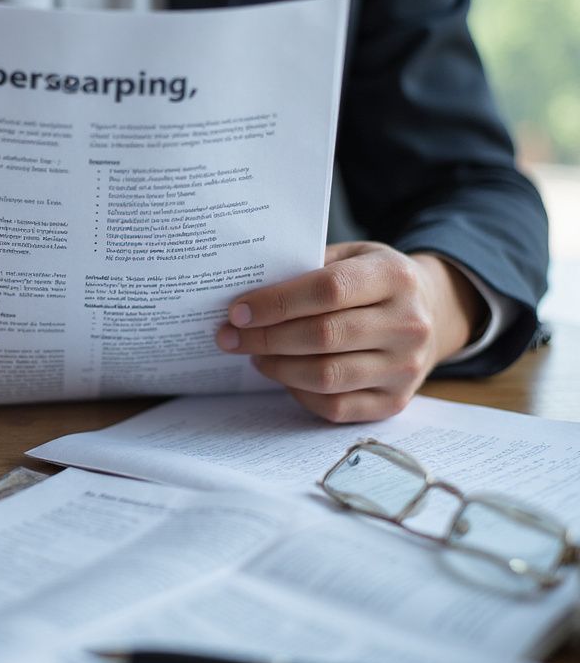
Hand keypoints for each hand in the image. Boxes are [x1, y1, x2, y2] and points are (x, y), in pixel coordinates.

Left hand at [215, 242, 484, 422]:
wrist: (431, 312)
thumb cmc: (373, 280)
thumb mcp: (352, 256)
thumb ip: (308, 267)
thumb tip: (248, 294)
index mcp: (395, 276)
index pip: (328, 290)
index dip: (277, 303)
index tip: (238, 311)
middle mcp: (409, 324)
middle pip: (322, 336)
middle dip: (265, 338)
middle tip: (230, 336)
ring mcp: (405, 368)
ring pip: (325, 376)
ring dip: (277, 367)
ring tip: (254, 354)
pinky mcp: (394, 402)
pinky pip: (335, 406)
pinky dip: (298, 393)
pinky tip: (283, 374)